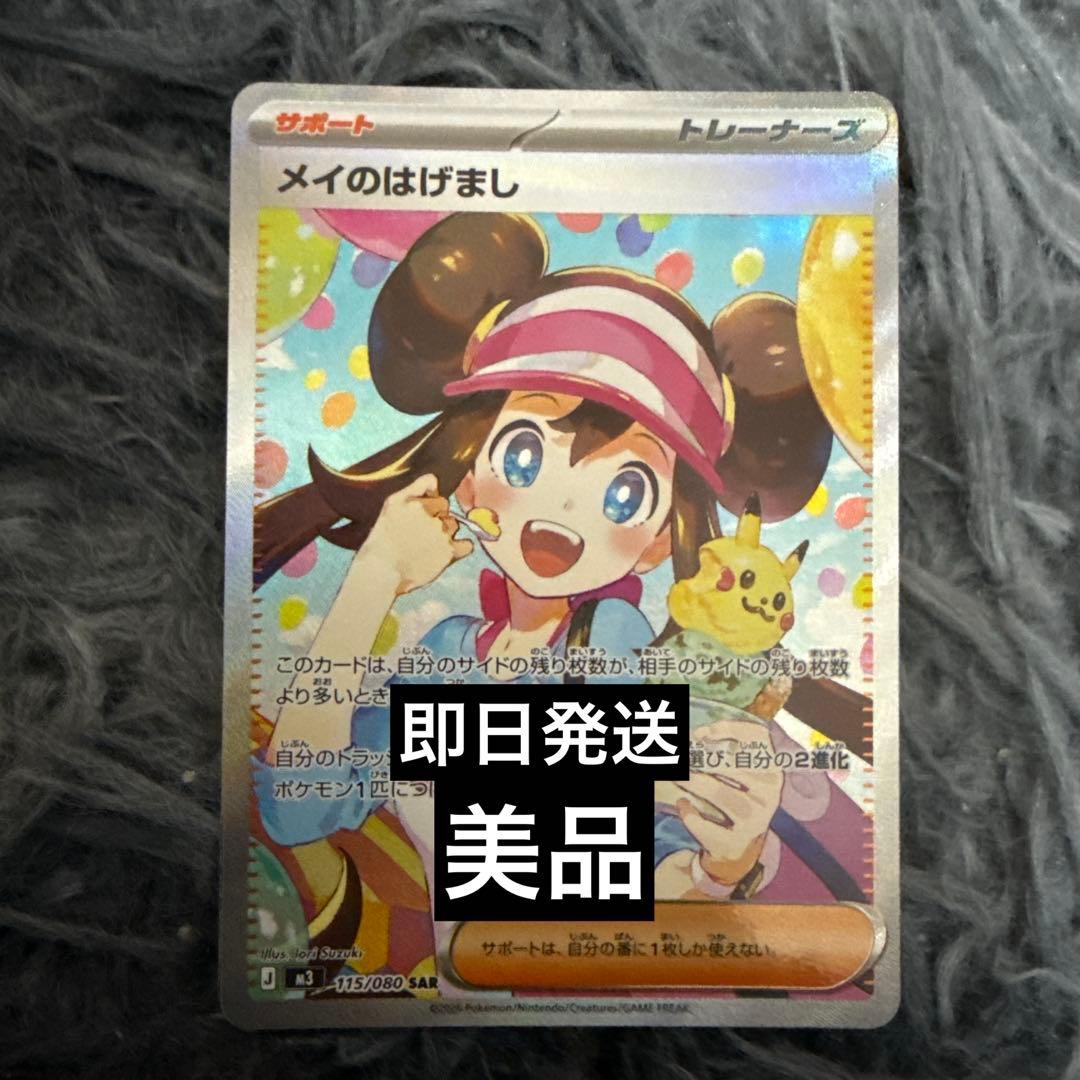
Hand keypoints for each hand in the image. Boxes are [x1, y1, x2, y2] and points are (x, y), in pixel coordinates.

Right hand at [363, 473, 472, 594]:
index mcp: (412, 500)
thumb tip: (436, 483)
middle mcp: (429, 513)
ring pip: (453, 524)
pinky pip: (466, 545)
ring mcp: (441, 532)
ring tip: (426, 546)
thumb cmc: (382, 540)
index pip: (432, 484)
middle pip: (445, 507)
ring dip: (445, 532)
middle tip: (419, 534)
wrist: (381, 572)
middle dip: (436, 516)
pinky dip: (460, 548)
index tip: (418, 514)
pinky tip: (445, 552)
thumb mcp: (391, 505)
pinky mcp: (449, 551)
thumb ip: (414, 489)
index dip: (426, 498)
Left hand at [674, 716, 783, 885]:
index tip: (701, 732)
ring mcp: (756, 819)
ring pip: (722, 795)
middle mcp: (769, 794)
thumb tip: (695, 736)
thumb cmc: (734, 797)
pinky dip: (692, 817)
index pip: (759, 740)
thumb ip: (722, 751)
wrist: (737, 846)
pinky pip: (711, 829)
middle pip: (736, 767)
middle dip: (705, 759)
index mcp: (772, 771)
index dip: (730, 730)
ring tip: (678, 777)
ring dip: (696, 783)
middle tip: (683, 758)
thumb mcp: (737, 773)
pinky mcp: (738, 841)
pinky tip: (682, 804)